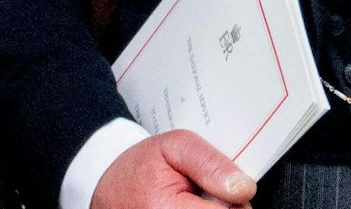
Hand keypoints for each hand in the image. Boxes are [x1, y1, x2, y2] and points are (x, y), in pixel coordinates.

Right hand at [91, 130, 254, 207]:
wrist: (106, 185)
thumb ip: (213, 165)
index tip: (233, 185)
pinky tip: (192, 204)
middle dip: (226, 205)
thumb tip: (244, 188)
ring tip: (197, 196)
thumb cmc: (139, 165)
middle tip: (209, 188)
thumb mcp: (177, 146)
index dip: (236, 198)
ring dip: (215, 208)